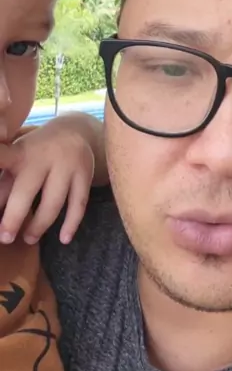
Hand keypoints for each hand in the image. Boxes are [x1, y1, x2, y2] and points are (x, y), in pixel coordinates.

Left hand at [0, 121, 94, 245]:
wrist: (75, 131)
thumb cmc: (36, 152)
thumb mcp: (18, 160)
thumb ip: (4, 185)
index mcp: (20, 153)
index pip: (2, 157)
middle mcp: (42, 157)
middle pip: (26, 190)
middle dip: (14, 216)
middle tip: (5, 238)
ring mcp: (66, 165)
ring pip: (53, 202)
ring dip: (40, 225)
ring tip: (29, 239)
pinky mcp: (84, 175)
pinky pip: (79, 204)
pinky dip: (71, 224)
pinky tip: (63, 239)